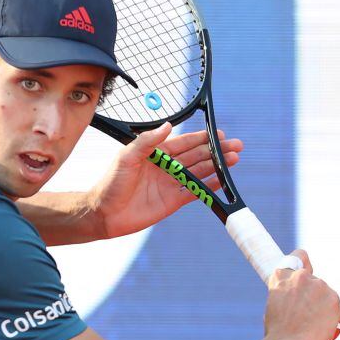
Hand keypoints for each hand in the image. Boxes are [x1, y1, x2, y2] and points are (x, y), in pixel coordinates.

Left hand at [89, 123, 243, 238]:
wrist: (104, 213)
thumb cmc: (111, 183)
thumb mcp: (127, 157)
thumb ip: (147, 142)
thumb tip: (168, 125)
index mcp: (156, 154)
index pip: (183, 143)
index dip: (201, 138)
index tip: (218, 134)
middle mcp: (166, 167)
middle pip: (196, 156)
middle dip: (216, 151)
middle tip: (235, 145)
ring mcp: (170, 184)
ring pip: (199, 172)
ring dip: (216, 166)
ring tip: (234, 159)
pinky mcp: (173, 201)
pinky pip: (195, 192)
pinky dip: (209, 186)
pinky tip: (222, 180)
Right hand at [262, 249, 339, 339]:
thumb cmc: (277, 333)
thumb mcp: (275, 306)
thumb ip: (289, 296)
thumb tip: (301, 302)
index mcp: (281, 276)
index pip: (299, 256)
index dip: (304, 264)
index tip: (306, 271)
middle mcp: (301, 276)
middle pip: (315, 282)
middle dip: (314, 297)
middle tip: (306, 316)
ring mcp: (319, 285)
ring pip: (326, 296)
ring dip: (322, 308)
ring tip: (311, 327)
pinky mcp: (334, 298)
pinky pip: (335, 309)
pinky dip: (331, 318)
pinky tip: (320, 330)